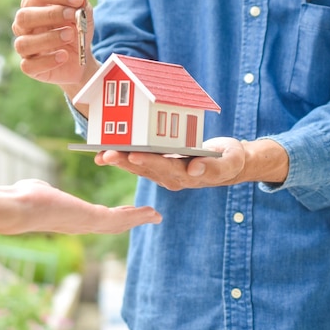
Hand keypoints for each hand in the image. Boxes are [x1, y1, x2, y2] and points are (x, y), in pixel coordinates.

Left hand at [0, 179, 161, 233]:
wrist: (16, 208)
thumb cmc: (21, 199)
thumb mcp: (39, 191)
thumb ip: (44, 191)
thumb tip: (40, 189)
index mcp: (71, 219)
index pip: (97, 220)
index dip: (114, 218)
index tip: (125, 214)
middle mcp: (81, 225)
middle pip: (113, 225)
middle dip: (132, 221)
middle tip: (150, 218)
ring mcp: (87, 224)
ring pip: (119, 223)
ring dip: (139, 219)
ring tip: (156, 215)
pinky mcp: (90, 218)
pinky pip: (120, 218)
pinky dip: (137, 216)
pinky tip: (150, 212)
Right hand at [12, 0, 100, 94]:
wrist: (81, 60)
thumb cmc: (77, 32)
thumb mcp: (84, 17)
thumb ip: (82, 5)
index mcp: (34, 5)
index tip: (78, 0)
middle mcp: (24, 25)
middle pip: (24, 16)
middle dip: (50, 15)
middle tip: (72, 17)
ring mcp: (24, 46)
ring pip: (24, 43)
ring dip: (49, 38)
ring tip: (70, 36)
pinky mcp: (28, 66)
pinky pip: (28, 65)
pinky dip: (48, 61)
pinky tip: (63, 56)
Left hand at [94, 138, 247, 189]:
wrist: (227, 163)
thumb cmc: (230, 158)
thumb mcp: (230, 160)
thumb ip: (213, 166)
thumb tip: (193, 169)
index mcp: (187, 175)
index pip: (165, 167)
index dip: (148, 161)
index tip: (133, 154)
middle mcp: (171, 177)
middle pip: (145, 168)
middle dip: (124, 161)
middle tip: (105, 154)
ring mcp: (163, 174)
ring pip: (137, 167)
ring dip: (118, 160)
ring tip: (99, 154)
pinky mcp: (158, 167)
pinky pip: (138, 162)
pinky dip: (122, 157)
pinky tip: (106, 152)